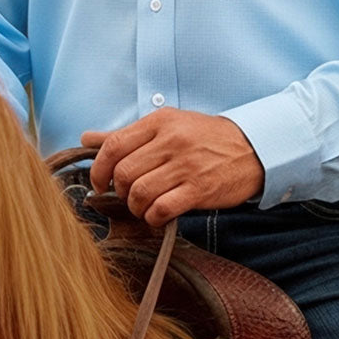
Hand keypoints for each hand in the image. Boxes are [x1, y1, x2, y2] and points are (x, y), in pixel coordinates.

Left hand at [81, 108, 263, 225]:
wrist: (251, 148)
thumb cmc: (204, 137)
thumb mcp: (167, 125)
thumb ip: (126, 134)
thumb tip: (86, 137)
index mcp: (160, 121)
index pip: (114, 145)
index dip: (99, 169)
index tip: (100, 183)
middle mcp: (172, 140)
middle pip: (125, 173)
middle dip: (119, 191)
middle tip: (128, 196)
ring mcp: (186, 165)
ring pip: (140, 193)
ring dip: (136, 207)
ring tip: (144, 206)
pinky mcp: (199, 189)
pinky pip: (162, 209)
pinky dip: (153, 218)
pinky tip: (159, 215)